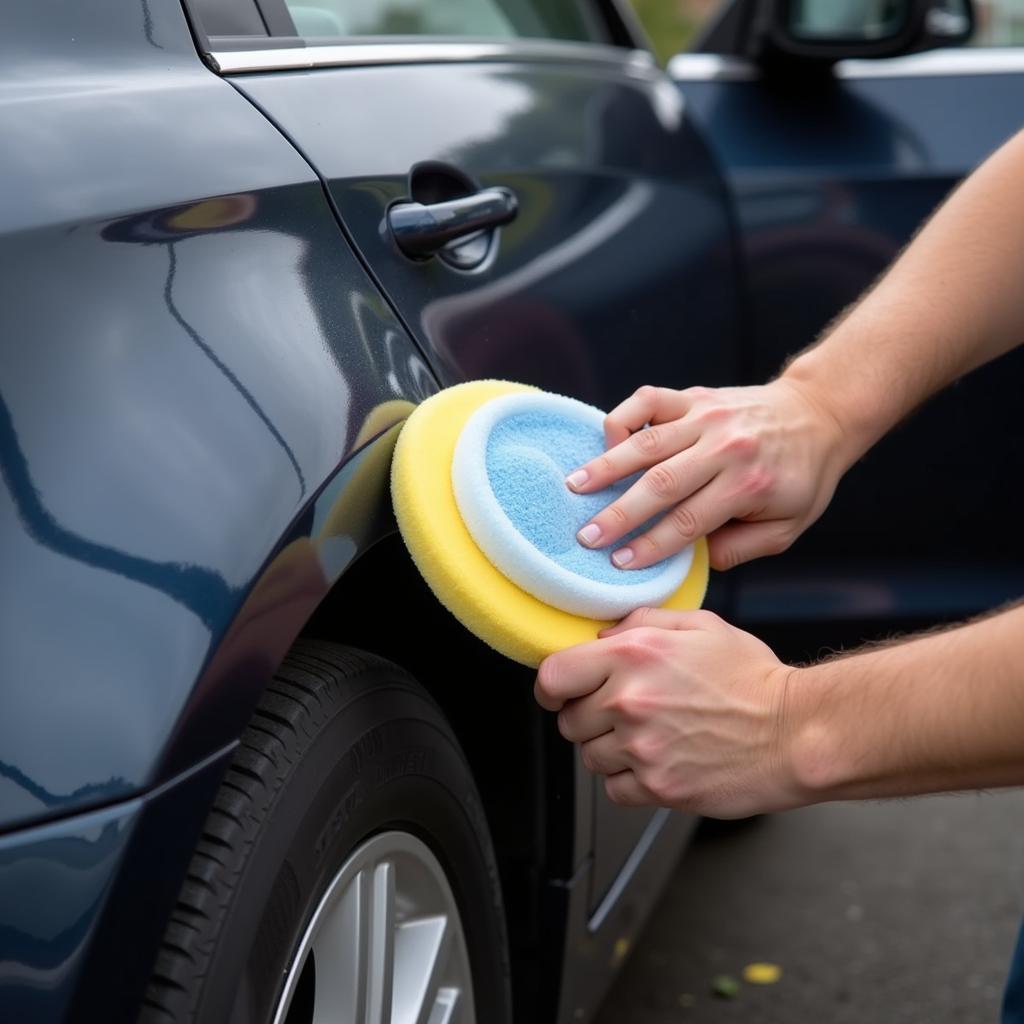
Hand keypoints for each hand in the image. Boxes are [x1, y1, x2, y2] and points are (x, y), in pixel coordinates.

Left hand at [534, 608, 801, 818]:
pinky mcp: (658, 788)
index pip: (552, 676)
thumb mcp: (699, 625)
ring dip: (609, 749)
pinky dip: (628, 780)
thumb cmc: (752, 678)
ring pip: (589, 756)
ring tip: (649, 735)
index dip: (552, 687)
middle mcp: (630, 701)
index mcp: (634, 655)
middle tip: (624, 711)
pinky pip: (614, 789)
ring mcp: (642, 748)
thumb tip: (603, 636)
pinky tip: (657, 761)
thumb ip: (641, 623)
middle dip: (588, 716)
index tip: (560, 691)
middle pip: (568, 721)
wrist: (796, 732)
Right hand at [567, 378, 848, 570]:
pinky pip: (649, 401)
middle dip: (619, 513)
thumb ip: (740, 549)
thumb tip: (692, 561)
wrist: (819, 414)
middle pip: (661, 483)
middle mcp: (725, 447)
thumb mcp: (787, 528)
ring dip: (606, 466)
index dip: (651, 545)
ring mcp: (707, 416)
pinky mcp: (695, 396)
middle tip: (585, 536)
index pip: (688, 521)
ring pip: (647, 442)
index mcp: (749, 484)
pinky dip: (623, 417)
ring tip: (574, 486)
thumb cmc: (801, 477)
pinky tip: (604, 439)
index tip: (619, 564)